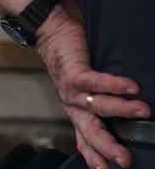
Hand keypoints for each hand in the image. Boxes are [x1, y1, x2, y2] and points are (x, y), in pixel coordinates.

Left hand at [36, 7, 149, 167]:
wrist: (48, 34)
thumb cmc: (73, 62)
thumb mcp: (84, 89)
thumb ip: (101, 102)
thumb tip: (132, 114)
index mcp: (77, 113)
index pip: (85, 141)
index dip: (94, 158)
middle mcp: (73, 106)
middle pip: (91, 132)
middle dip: (107, 147)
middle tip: (124, 160)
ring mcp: (72, 91)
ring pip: (99, 106)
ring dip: (122, 110)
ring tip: (143, 111)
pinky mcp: (74, 74)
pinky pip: (95, 82)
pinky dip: (114, 84)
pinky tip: (130, 87)